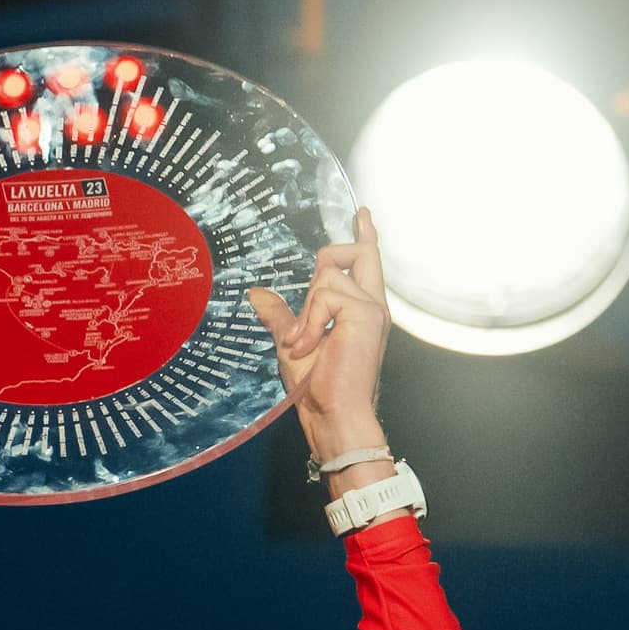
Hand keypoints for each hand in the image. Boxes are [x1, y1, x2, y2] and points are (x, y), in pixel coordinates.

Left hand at [246, 210, 391, 471]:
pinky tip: (307, 346)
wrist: (333, 414)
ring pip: (328, 274)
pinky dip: (309, 319)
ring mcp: (371, 307)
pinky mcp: (365, 313)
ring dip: (306, 310)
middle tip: (310, 307)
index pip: (366, 263)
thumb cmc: (317, 389)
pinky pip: (325, 292)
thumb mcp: (291, 344)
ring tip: (303, 344)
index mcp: (361, 311)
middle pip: (358, 252)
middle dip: (330, 259)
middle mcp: (371, 305)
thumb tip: (256, 294)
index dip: (364, 237)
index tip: (361, 215)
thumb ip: (280, 316)